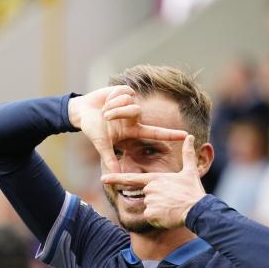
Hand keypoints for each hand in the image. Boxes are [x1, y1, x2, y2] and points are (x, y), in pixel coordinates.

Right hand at [68, 86, 187, 169]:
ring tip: (104, 110)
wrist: (82, 112)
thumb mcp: (101, 144)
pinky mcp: (125, 92)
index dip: (170, 134)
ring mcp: (131, 103)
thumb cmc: (93, 129)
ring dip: (113, 105)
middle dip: (118, 112)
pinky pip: (124, 92)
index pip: (155, 132)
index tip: (186, 136)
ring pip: (129, 101)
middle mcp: (135, 117)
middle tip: (105, 117)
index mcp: (132, 130)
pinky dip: (112, 96)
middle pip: (135, 111)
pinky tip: (107, 99)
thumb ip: (110, 159)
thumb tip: (115, 176)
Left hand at [100, 135, 205, 228]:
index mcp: (155, 179)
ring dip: (159, 210)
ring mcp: (149, 202)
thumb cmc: (193, 191)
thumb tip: (190, 136)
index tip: (102, 179)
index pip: (131, 178)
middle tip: (171, 200)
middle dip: (157, 200)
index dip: (115, 178)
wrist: (198, 210)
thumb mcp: (190, 172)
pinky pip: (151, 218)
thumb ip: (187, 154)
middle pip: (146, 196)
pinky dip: (159, 219)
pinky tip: (169, 216)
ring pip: (149, 207)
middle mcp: (149, 190)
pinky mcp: (150, 214)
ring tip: (172, 208)